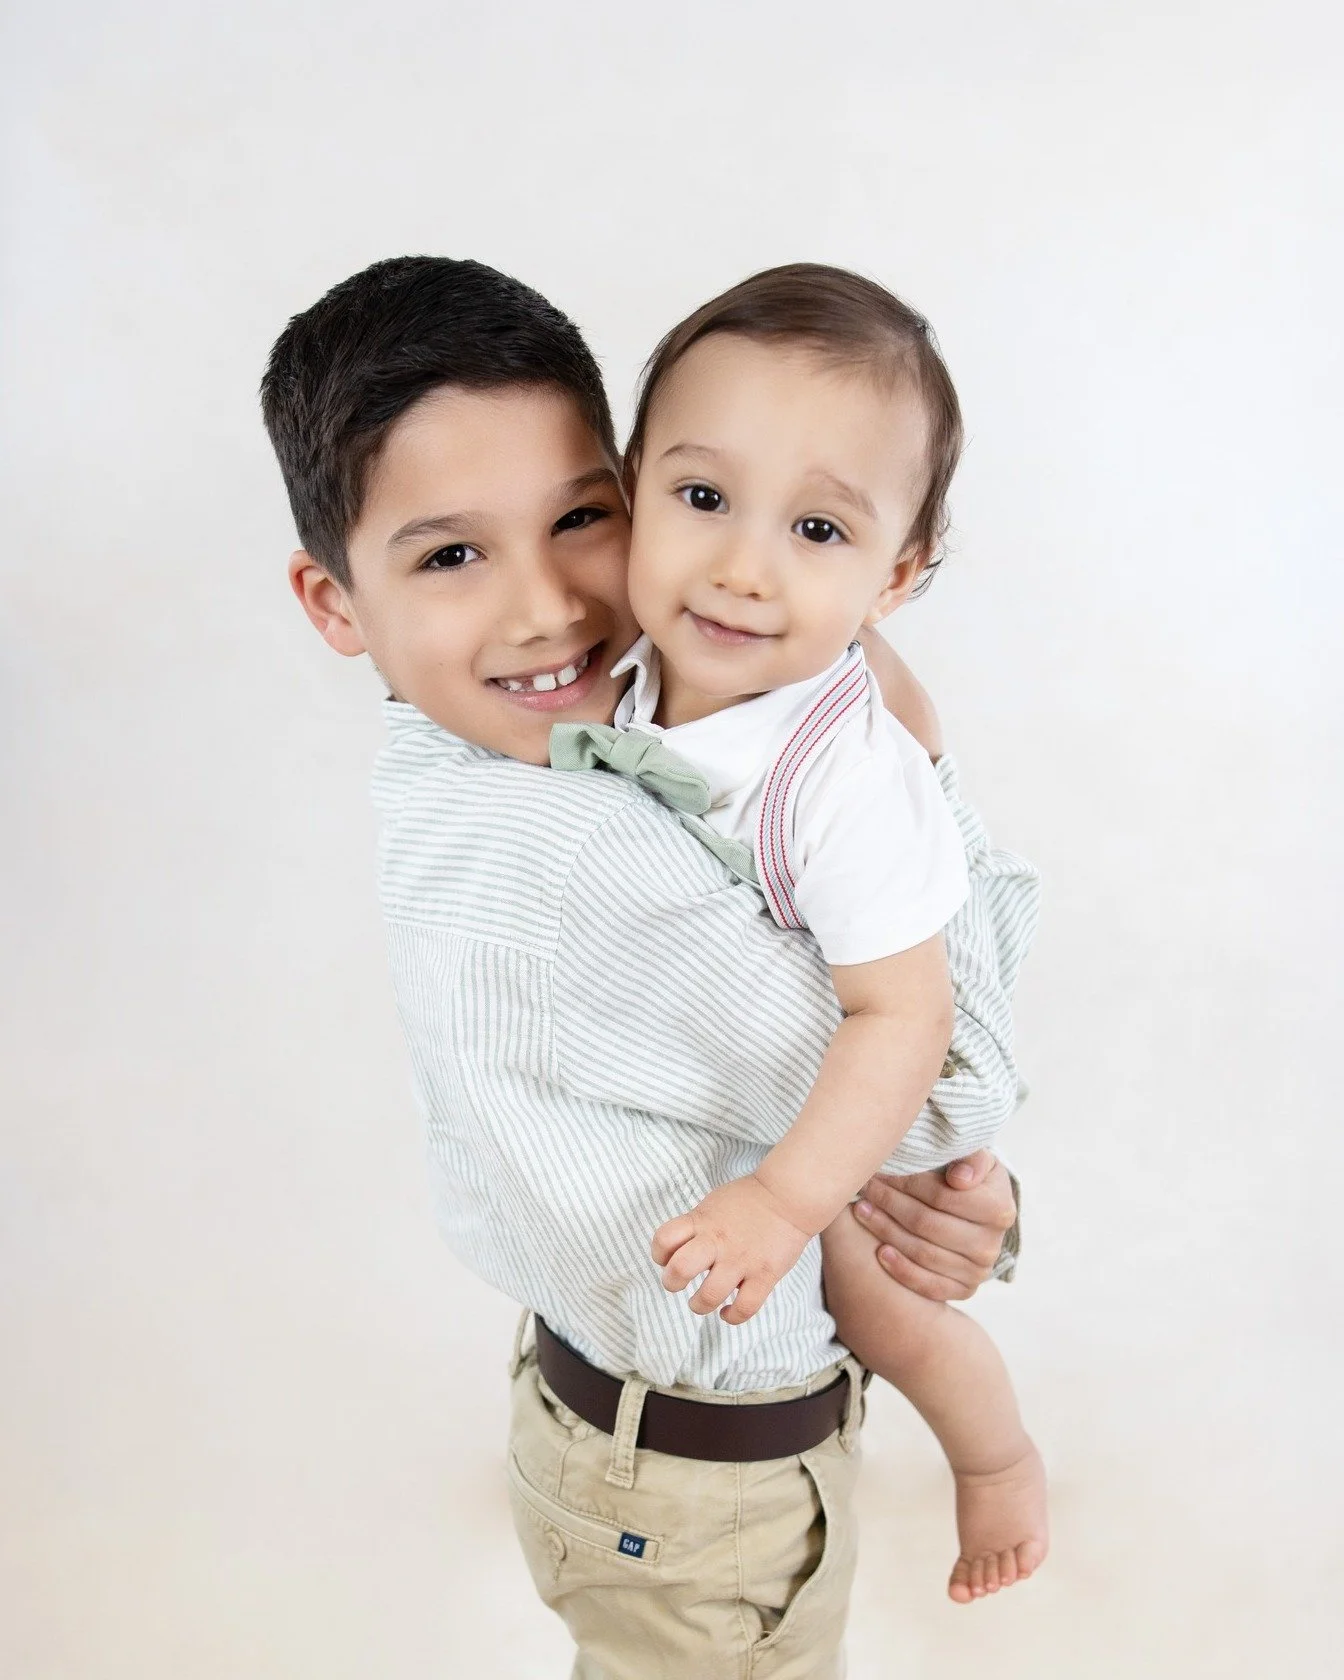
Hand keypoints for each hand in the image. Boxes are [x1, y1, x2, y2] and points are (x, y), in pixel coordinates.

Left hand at [652, 1175, 812, 1323]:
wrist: (788, 1196)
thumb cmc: (748, 1200)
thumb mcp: (712, 1204)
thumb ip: (695, 1226)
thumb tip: (678, 1253)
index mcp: (702, 1221)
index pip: (664, 1239)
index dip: (659, 1254)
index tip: (667, 1259)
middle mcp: (718, 1241)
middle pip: (680, 1269)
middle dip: (672, 1282)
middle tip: (678, 1282)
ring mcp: (741, 1260)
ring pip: (709, 1296)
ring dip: (699, 1305)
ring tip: (701, 1301)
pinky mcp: (765, 1275)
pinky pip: (744, 1308)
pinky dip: (732, 1316)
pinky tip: (728, 1311)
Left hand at [850, 1150, 1014, 1301]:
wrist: (979, 1213)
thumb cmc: (969, 1178)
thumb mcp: (977, 1159)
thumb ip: (972, 1159)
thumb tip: (959, 1178)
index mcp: (998, 1208)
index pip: (942, 1196)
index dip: (907, 1184)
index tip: (881, 1171)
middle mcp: (990, 1244)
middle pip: (927, 1224)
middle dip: (890, 1203)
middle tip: (865, 1188)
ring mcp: (979, 1271)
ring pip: (923, 1253)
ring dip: (886, 1231)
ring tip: (862, 1210)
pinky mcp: (965, 1290)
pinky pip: (929, 1286)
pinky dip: (902, 1270)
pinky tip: (880, 1252)